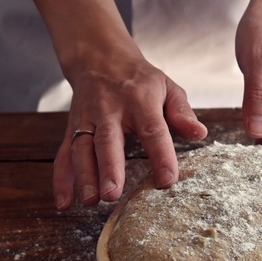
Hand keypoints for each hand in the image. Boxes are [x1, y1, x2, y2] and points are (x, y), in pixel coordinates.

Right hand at [28, 0, 206, 209]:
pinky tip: (64, 203)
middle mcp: (109, 109)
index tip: (167, 180)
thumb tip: (200, 134)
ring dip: (84, 176)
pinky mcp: (71, 129)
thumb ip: (182, 111)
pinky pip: (63, 154)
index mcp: (140, 100)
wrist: (99, 57)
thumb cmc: (139, 80)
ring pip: (81, 148)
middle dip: (108, 168)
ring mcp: (86, 119)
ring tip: (90, 201)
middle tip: (112, 194)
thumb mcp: (166, 87)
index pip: (152, 129)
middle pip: (107, 140)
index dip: (160, 155)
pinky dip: (61, 179)